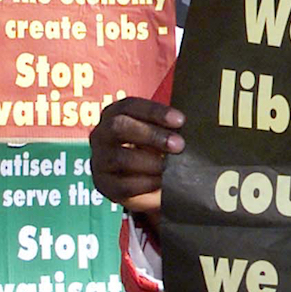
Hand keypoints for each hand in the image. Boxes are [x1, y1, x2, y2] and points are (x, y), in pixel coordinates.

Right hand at [90, 98, 184, 228]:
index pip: (131, 106)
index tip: (180, 120)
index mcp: (116, 113)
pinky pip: (123, 184)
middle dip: (151, 135)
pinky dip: (146, 184)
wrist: (143, 182)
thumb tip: (190, 130)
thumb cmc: (155, 148)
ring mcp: (100, 160)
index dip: (156, 112)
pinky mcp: (104, 185)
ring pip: (120, 157)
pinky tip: (162, 182)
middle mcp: (102, 134)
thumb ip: (170, 129)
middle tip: (179, 145)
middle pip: (119, 127)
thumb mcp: (161, 134)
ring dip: (150, 162)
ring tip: (171, 167)